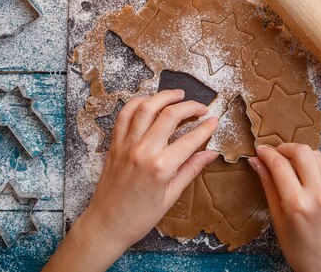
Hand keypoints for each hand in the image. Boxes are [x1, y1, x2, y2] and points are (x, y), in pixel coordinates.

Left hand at [44, 90, 218, 271]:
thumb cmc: (139, 217)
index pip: (191, 139)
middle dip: (190, 107)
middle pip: (170, 115)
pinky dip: (138, 102)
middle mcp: (143, 151)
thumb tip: (210, 154)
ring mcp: (126, 145)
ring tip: (178, 95)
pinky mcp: (115, 144)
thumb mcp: (171, 197)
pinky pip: (125, 114)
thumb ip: (191, 170)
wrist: (106, 225)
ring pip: (146, 107)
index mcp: (161, 167)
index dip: (206, 128)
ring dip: (164, 96)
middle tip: (201, 108)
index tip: (214, 121)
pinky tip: (150, 101)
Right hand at [248, 144, 320, 271]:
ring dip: (303, 157)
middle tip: (277, 154)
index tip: (261, 150)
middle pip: (302, 151)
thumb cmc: (299, 249)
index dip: (267, 153)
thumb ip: (268, 185)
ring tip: (294, 167)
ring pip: (318, 157)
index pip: (279, 164)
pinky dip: (318, 170)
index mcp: (297, 203)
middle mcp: (320, 194)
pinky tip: (311, 181)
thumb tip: (256, 161)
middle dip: (286, 148)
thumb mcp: (277, 219)